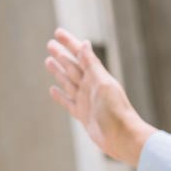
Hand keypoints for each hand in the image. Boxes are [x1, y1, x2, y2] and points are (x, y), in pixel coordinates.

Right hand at [44, 28, 154, 166]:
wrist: (122, 138)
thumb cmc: (116, 111)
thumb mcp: (103, 85)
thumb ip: (92, 65)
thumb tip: (84, 44)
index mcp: (97, 76)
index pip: (80, 54)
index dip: (69, 43)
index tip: (58, 32)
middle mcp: (91, 86)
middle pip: (72, 66)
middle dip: (61, 55)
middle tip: (49, 44)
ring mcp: (86, 100)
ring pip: (68, 82)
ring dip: (58, 71)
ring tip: (48, 61)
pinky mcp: (82, 114)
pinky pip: (68, 102)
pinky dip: (60, 95)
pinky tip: (52, 89)